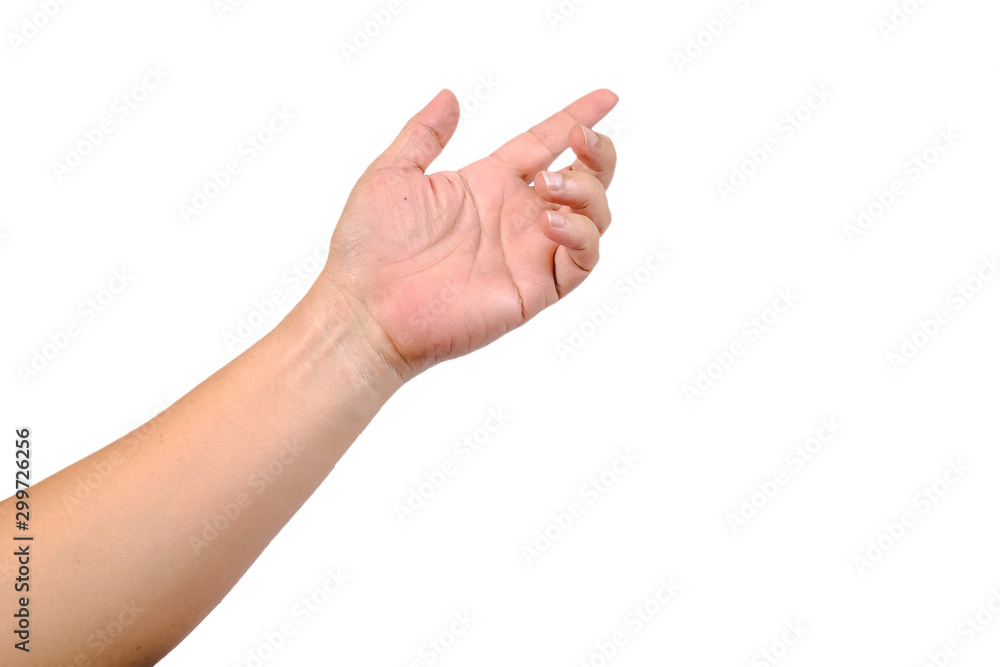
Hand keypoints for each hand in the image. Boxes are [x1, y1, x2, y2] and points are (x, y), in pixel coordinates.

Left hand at [320, 88, 619, 379]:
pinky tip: (550, 221)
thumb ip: (424, 134)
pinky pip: (582, 261)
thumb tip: (449, 96)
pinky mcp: (534, 289)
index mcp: (488, 185)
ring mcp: (529, 254)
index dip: (575, 118)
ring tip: (550, 184)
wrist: (364, 307)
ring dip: (588, 190)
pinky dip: (581, 235)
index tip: (607, 97)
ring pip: (594, 217)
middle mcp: (515, 217)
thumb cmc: (369, 247)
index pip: (545, 144)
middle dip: (598, 154)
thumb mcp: (393, 174)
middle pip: (584, 179)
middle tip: (580, 140)